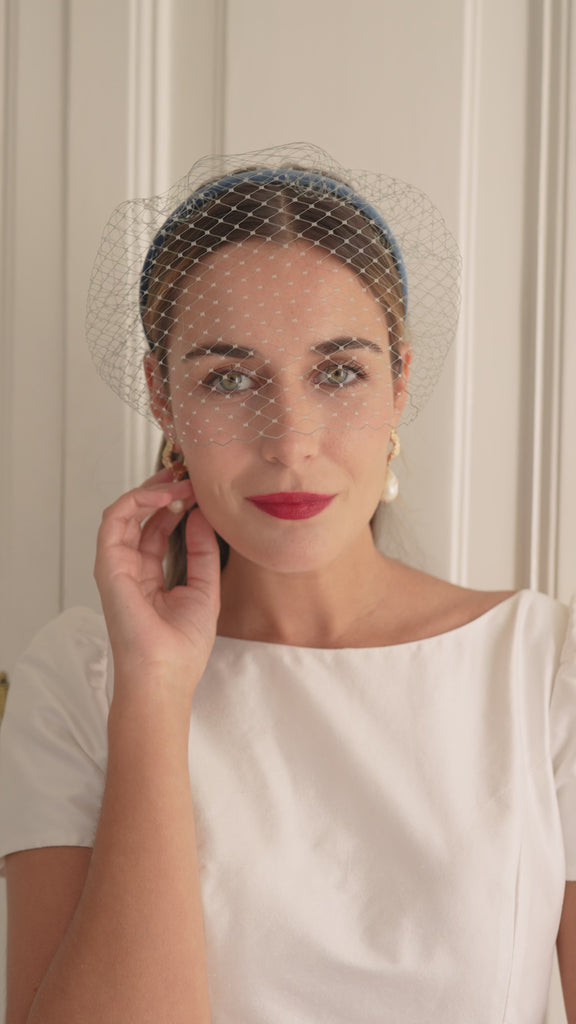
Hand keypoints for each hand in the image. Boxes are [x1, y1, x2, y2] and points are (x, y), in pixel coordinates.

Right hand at [94, 468, 220, 703]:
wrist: (165, 673)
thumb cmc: (183, 646)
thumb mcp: (205, 588)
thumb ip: (202, 550)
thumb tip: (200, 514)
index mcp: (150, 576)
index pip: (158, 529)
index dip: (177, 505)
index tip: (200, 489)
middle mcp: (131, 568)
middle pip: (140, 516)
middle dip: (163, 490)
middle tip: (188, 474)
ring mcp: (117, 566)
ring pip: (125, 512)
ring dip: (153, 490)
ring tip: (181, 482)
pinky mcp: (108, 565)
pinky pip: (115, 520)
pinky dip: (138, 500)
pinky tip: (165, 495)